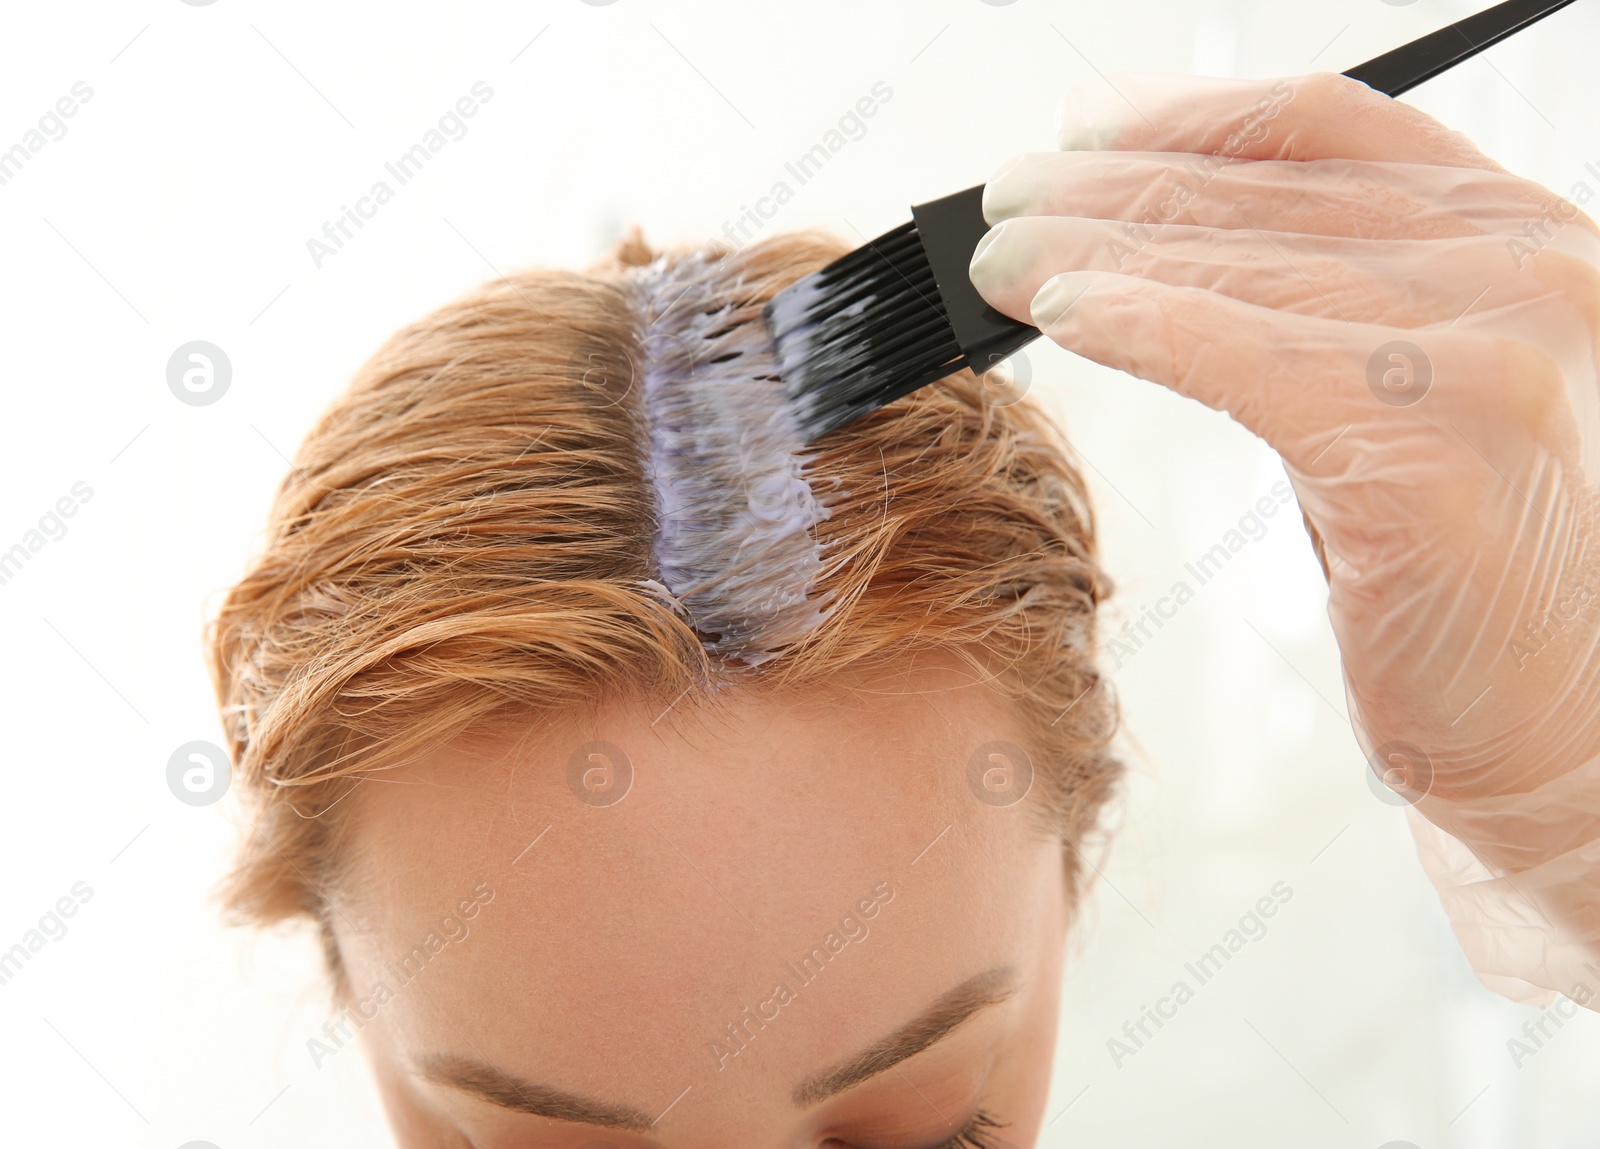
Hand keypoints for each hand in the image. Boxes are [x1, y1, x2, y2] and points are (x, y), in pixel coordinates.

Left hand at [968, 72, 1599, 998]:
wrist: (1581, 737)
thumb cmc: (1482, 583)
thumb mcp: (1415, 409)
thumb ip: (1332, 319)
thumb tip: (1161, 260)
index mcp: (1525, 243)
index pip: (1331, 129)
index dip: (1189, 116)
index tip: (1084, 128)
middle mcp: (1527, 272)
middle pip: (1266, 192)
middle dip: (1109, 187)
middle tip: (1002, 199)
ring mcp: (1493, 357)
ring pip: (1243, 269)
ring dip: (1097, 248)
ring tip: (997, 259)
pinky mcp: (1436, 456)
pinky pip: (1246, 359)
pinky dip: (1142, 324)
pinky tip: (1063, 312)